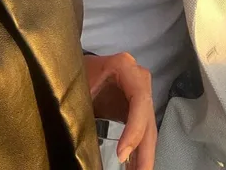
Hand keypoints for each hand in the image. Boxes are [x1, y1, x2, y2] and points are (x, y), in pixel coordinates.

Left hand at [84, 53, 156, 168]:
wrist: (78, 64)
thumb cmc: (77, 71)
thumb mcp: (80, 84)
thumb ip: (85, 104)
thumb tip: (83, 139)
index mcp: (125, 67)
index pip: (139, 100)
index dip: (134, 129)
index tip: (121, 155)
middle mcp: (139, 78)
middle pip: (147, 117)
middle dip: (144, 151)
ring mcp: (141, 92)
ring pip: (148, 127)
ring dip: (144, 154)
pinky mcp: (137, 107)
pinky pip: (142, 130)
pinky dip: (139, 150)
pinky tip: (135, 167)